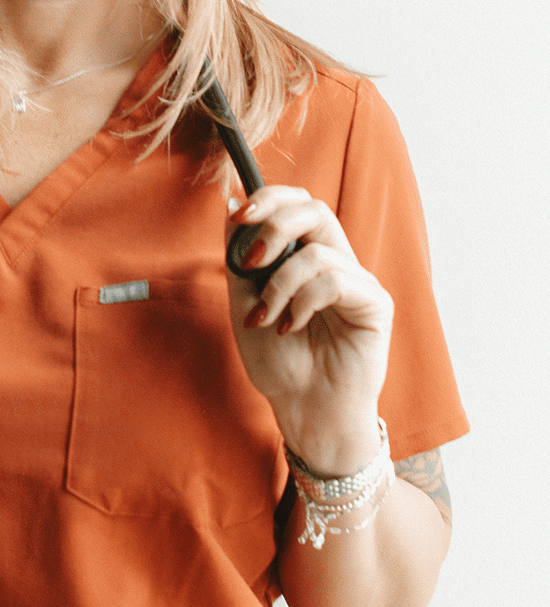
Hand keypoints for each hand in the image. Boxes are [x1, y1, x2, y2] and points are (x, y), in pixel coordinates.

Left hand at [225, 184, 390, 473]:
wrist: (303, 407)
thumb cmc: (277, 360)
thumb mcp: (244, 303)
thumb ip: (242, 259)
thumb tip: (231, 203)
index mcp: (305, 259)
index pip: (297, 207)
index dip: (270, 199)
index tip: (238, 215)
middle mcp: (335, 263)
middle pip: (315, 210)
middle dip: (275, 225)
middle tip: (251, 261)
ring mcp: (358, 281)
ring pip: (317, 252)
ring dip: (279, 285)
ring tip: (266, 318)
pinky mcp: (375, 303)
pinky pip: (335, 281)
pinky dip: (302, 302)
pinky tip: (292, 327)